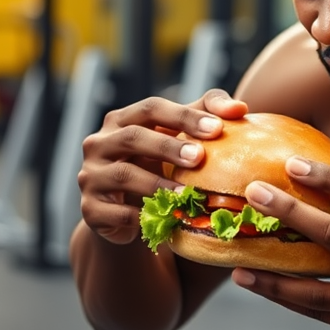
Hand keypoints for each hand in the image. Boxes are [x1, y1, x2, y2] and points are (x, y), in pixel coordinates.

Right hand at [77, 89, 246, 244]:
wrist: (124, 210)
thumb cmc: (157, 163)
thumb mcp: (177, 137)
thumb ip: (205, 115)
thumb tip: (240, 108)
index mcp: (122, 119)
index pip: (151, 108)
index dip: (184, 116)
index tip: (217, 128)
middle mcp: (99, 143)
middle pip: (133, 137)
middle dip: (167, 147)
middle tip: (199, 158)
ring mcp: (91, 176)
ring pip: (123, 175)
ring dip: (157, 184)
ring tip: (186, 195)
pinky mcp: (90, 209)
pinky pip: (115, 213)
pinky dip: (141, 217)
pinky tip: (165, 220)